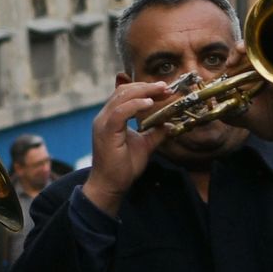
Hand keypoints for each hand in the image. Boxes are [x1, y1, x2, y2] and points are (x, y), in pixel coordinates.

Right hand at [85, 78, 174, 212]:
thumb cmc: (123, 167)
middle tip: (165, 87)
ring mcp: (103, 123)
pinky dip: (135, 105)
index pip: (127, 94)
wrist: (111, 185)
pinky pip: (120, 112)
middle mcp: (104, 116)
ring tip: (161, 92)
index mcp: (111, 117)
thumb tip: (169, 125)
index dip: (145, 89)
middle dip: (147, 87)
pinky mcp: (106, 131)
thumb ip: (155, 133)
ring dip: (144, 92)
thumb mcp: (144, 145)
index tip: (164, 89)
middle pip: (125, 91)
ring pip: (122, 97)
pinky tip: (149, 104)